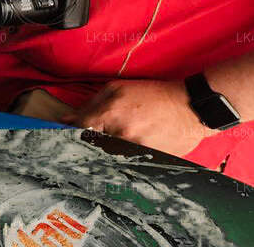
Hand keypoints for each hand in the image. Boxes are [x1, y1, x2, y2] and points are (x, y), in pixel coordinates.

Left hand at [59, 79, 216, 156]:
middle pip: (92, 148)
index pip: (80, 131)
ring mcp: (135, 152)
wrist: (191, 108)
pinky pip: (127, 165)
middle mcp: (121, 135)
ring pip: (109, 159)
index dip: (69, 135)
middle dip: (90, 144)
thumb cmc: (153, 95)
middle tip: (98, 138)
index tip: (63, 137)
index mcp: (111, 113)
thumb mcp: (118, 89)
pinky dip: (125, 159)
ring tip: (125, 141)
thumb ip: (90, 104)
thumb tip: (68, 121)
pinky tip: (137, 147)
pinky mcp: (148, 164)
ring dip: (108, 152)